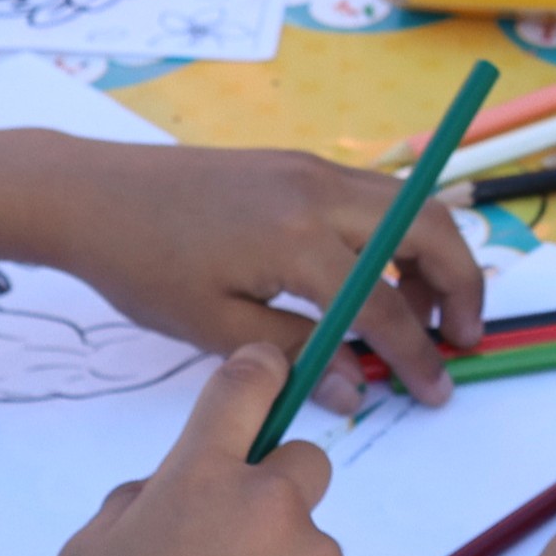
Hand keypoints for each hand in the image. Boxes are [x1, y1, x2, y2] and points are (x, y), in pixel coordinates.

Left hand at [30, 135, 491, 410]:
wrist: (93, 193)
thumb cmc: (143, 265)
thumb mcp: (214, 328)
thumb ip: (295, 356)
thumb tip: (355, 389)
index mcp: (296, 239)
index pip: (385, 305)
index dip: (418, 355)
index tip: (436, 392)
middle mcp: (319, 191)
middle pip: (428, 229)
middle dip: (461, 287)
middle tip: (463, 342)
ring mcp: (313, 168)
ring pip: (411, 203)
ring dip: (434, 256)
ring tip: (425, 316)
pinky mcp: (300, 163)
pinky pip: (376, 196)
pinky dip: (399, 235)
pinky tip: (378, 281)